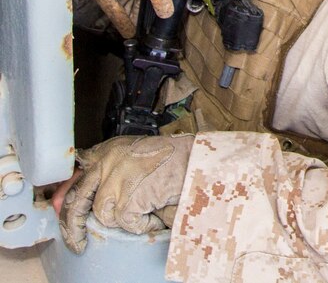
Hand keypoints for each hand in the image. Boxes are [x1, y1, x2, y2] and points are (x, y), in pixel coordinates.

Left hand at [59, 134, 192, 252]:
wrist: (202, 161)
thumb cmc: (179, 161)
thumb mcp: (141, 158)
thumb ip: (117, 170)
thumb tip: (89, 200)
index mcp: (112, 149)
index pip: (81, 169)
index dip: (71, 191)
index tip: (64, 206)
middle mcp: (109, 160)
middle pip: (78, 196)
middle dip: (73, 222)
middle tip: (76, 241)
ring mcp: (116, 179)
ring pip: (104, 213)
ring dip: (125, 219)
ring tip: (148, 212)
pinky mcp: (128, 197)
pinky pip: (126, 222)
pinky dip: (143, 224)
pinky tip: (157, 213)